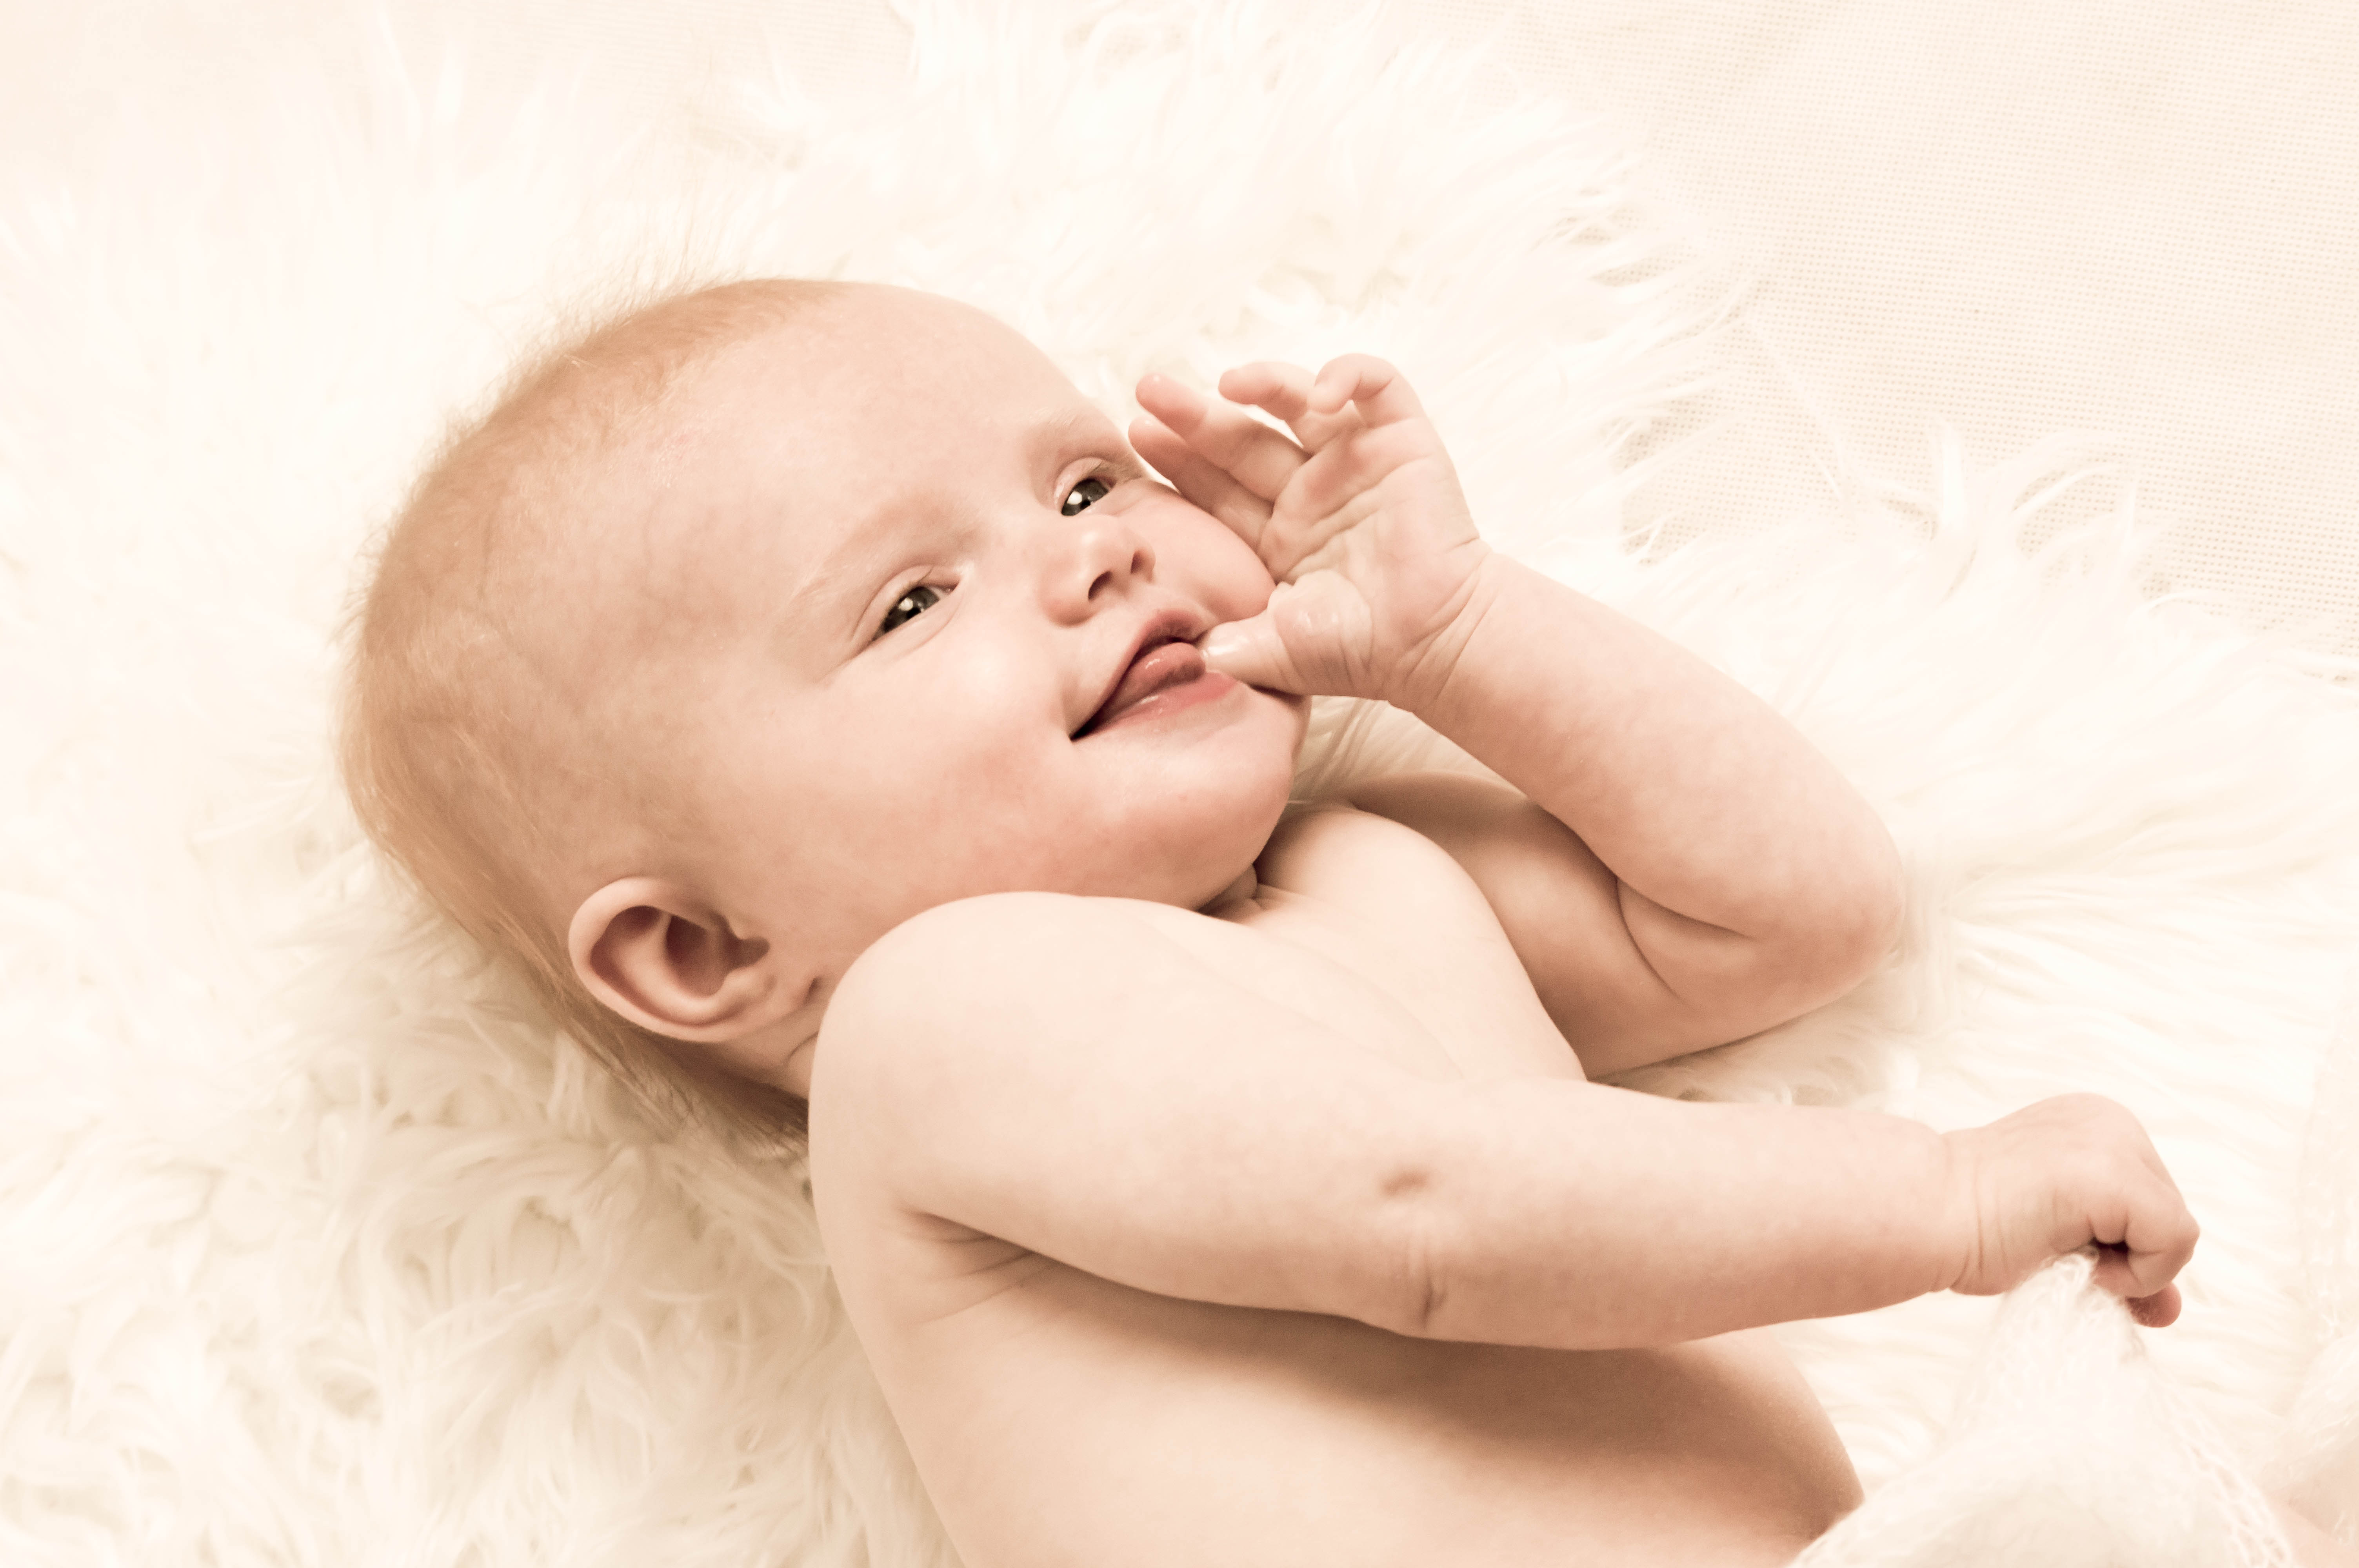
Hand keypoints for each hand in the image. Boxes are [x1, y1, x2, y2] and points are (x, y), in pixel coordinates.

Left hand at [1130, 356, 1494, 706]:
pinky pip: (1376, 387)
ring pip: (1299, 403)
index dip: (1177, 460)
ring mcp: (1354, 463)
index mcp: (1276, 537)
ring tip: (1226, 381)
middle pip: (1242, 440)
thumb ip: (1220, 646)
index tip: (1138, 436)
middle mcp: (1309, 493)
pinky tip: (1321, 391)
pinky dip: (1349, 375)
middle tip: (1150, 388)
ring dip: (1263, 384)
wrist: (1436, 644)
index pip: (1215, 488)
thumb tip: (1167, 655)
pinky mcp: (1402, 442)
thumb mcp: (1272, 651)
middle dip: (1195, 415)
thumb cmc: (1361, 652)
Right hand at [1940, 1094, 2199, 1326]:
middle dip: (2130, 1258)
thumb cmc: (1970, 1228)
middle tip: (2061, 1257)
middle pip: (2169, 1214)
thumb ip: (2121, 1262)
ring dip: (2129, 1267)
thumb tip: (2172, 1312)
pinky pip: (2175, 1240)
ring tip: (2062, 1253)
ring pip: (2178, 1231)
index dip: (2122, 1248)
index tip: (2067, 1254)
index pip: (2150, 1202)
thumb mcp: (2061, 1240)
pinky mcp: (2115, 1175)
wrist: (1920, 1215)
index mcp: (2091, 1124)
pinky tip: (2077, 1261)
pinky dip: (2138, 1273)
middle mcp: (2109, 1120)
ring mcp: (2114, 1141)